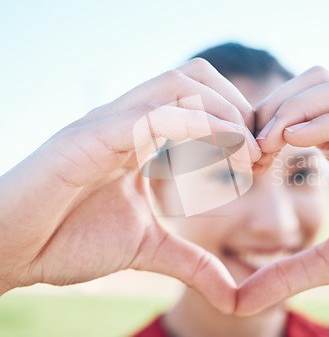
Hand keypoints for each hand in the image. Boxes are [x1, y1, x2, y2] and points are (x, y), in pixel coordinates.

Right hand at [0, 58, 259, 313]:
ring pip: (175, 85)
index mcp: (141, 136)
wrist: (9, 251)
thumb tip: (233, 295)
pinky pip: (147, 116)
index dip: (239, 123)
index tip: (261, 161)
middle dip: (237, 109)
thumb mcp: (147, 250)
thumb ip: (192, 263)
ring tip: (242, 155)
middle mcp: (126, 120)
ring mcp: (106, 123)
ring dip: (221, 113)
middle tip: (257, 155)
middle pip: (194, 76)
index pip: (201, 99)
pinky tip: (215, 156)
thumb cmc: (68, 240)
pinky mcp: (86, 139)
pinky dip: (191, 127)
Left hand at [236, 67, 328, 314]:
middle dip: (274, 105)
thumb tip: (240, 299)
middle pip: (315, 82)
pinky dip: (327, 122)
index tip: (244, 160)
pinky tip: (295, 143)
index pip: (299, 111)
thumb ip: (289, 272)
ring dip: (296, 106)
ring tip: (270, 144)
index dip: (264, 126)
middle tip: (251, 148)